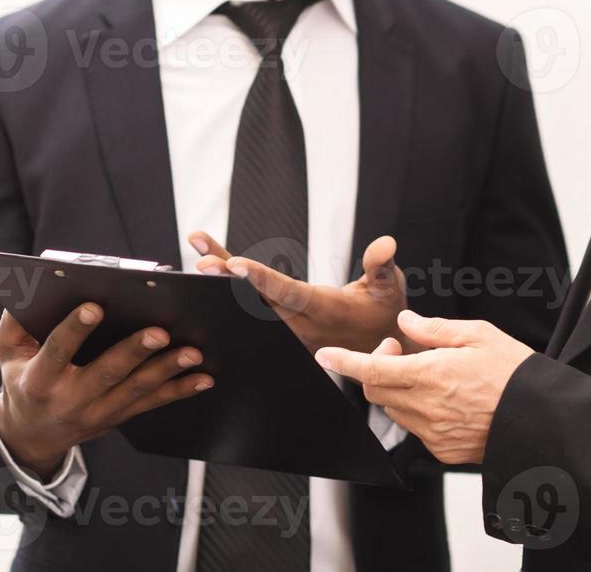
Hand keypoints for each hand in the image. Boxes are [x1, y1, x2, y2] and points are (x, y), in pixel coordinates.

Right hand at [0, 304, 212, 477]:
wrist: (31, 434)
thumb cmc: (23, 378)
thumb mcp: (8, 352)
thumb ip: (15, 320)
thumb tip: (31, 284)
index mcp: (39, 379)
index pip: (57, 352)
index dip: (75, 330)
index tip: (95, 306)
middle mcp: (71, 399)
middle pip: (106, 373)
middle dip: (135, 352)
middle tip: (160, 331)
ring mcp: (98, 413)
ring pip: (137, 391)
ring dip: (167, 371)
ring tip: (193, 352)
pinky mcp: (119, 418)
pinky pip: (152, 403)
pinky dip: (180, 391)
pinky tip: (204, 378)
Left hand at [187, 231, 413, 354]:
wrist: (380, 347)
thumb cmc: (384, 311)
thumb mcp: (390, 287)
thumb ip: (381, 265)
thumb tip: (385, 244)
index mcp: (326, 311)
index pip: (288, 294)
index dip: (261, 280)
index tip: (234, 265)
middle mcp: (302, 323)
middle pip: (259, 301)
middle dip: (229, 281)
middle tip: (202, 261)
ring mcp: (289, 329)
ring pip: (250, 304)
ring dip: (223, 279)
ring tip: (200, 250)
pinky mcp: (283, 326)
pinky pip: (253, 305)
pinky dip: (231, 285)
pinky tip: (211, 264)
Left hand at [315, 309, 532, 464]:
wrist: (542, 418)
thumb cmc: (515, 371)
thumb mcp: (478, 335)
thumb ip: (435, 329)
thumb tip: (406, 323)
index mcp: (432, 374)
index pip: (372, 369)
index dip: (344, 362)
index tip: (325, 355)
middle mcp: (427, 407)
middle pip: (376, 391)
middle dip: (376, 369)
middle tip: (400, 351)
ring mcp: (434, 433)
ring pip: (395, 410)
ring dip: (398, 391)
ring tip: (430, 375)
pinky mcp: (443, 451)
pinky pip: (417, 429)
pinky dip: (419, 412)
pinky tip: (446, 400)